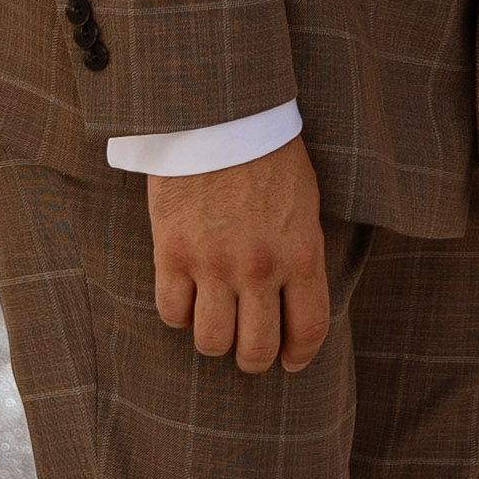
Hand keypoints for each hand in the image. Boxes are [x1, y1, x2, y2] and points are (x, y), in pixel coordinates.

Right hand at [147, 138, 330, 375]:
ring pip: (211, 341)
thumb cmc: (269, 156)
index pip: (307, 329)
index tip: (291, 362)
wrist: (220, 117)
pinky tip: (186, 299)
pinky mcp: (172, 253)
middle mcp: (258, 269)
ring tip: (215, 326)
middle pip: (256, 349)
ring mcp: (213, 264)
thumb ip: (300, 256)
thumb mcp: (304, 206)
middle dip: (254, 359)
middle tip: (249, 353)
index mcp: (301, 255)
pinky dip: (179, 314)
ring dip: (214, 341)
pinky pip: (171, 312)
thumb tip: (294, 299)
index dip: (299, 356)